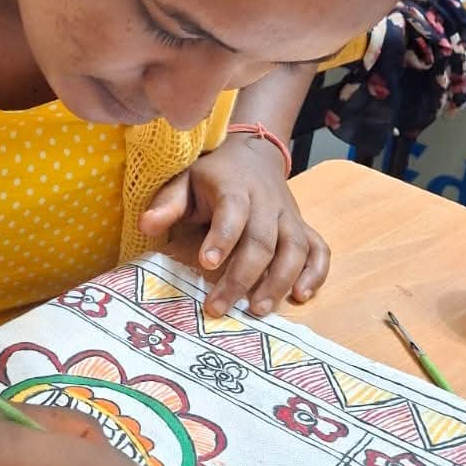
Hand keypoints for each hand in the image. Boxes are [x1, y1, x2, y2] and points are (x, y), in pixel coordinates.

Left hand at [139, 135, 329, 317]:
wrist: (253, 155)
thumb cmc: (212, 176)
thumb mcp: (185, 180)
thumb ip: (168, 204)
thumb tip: (146, 226)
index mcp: (235, 188)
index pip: (233, 212)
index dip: (222, 238)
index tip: (206, 264)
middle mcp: (267, 202)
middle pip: (262, 240)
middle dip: (242, 276)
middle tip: (220, 307)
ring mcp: (289, 215)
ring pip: (294, 249)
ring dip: (279, 281)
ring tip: (258, 310)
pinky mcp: (302, 227)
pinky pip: (319, 249)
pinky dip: (316, 273)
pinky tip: (301, 295)